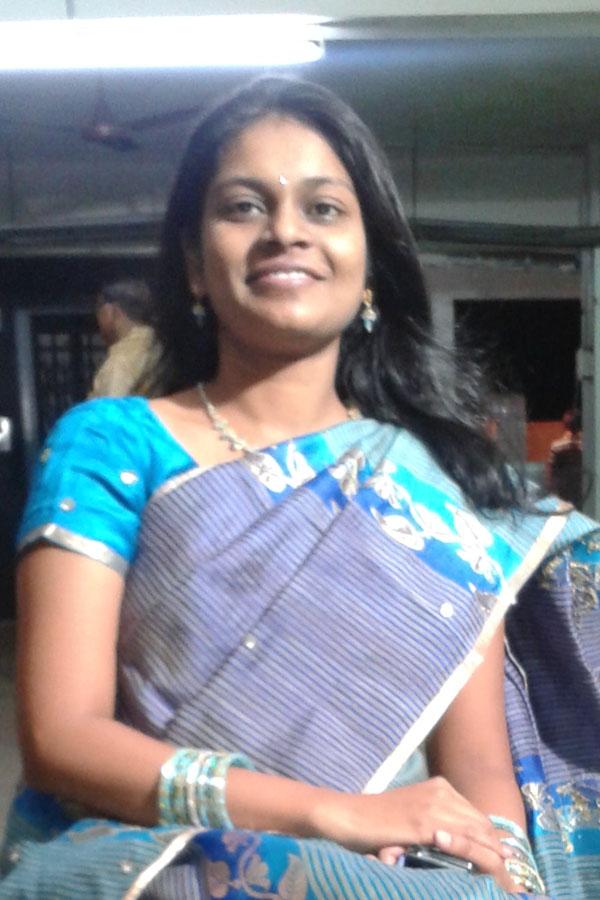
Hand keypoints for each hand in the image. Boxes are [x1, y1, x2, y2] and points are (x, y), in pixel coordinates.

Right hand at [311, 777, 514, 888]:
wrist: (349, 816)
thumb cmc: (377, 821)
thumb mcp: (413, 815)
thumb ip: (436, 824)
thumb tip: (457, 843)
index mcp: (440, 786)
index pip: (477, 815)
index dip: (491, 837)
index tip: (503, 857)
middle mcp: (441, 791)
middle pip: (481, 822)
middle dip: (496, 847)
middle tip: (509, 870)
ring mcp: (433, 805)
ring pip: (475, 831)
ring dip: (490, 853)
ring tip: (502, 873)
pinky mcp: (424, 823)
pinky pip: (459, 839)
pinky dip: (474, 854)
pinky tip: (482, 868)